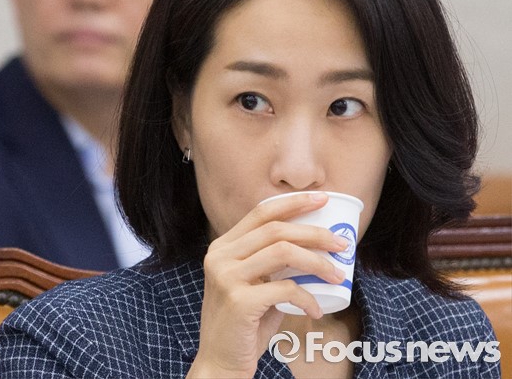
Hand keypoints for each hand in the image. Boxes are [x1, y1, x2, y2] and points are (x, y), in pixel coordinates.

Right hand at [186, 192, 347, 377]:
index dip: (294, 202)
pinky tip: (316, 309)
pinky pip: (286, 289)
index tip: (323, 199)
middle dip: (315, 232)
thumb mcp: (255, 285)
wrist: (220, 362)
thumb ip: (274, 264)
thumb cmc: (245, 324)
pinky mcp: (239, 301)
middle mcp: (220, 256)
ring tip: (338, 274)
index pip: (260, 212)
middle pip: (276, 229)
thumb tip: (316, 245)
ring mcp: (226, 277)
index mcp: (223, 247)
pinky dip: (308, 298)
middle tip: (342, 243)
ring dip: (317, 261)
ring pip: (283, 251)